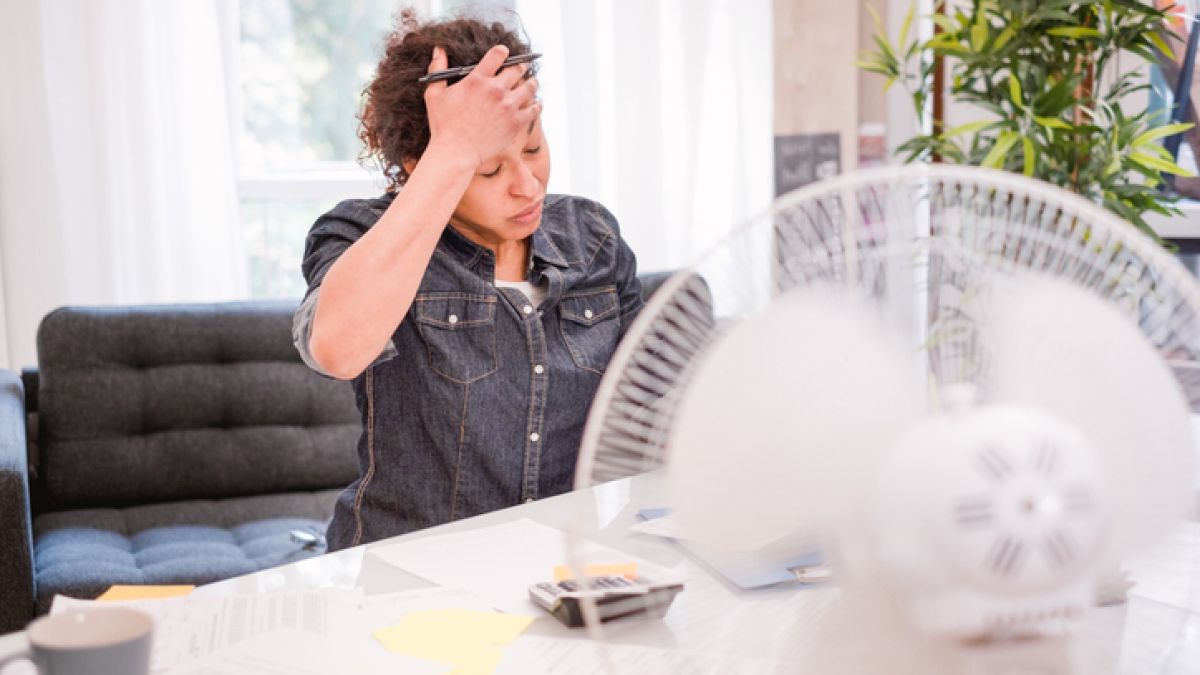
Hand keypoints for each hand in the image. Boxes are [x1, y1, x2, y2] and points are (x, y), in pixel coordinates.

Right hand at [423, 45, 540, 168]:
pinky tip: (536, 103)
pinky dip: (537, 104)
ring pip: (530, 86)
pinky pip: (534, 109)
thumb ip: (437, 69)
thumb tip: (438, 49)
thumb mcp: (434, 94)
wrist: (455, 152)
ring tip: (532, 83)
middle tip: (521, 68)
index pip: (498, 54)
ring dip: (532, 83)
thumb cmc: (443, 125)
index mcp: (477, 79)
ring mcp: (508, 106)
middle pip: (517, 69)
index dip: (503, 52)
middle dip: (520, 67)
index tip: (505, 54)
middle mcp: (495, 90)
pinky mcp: (516, 123)